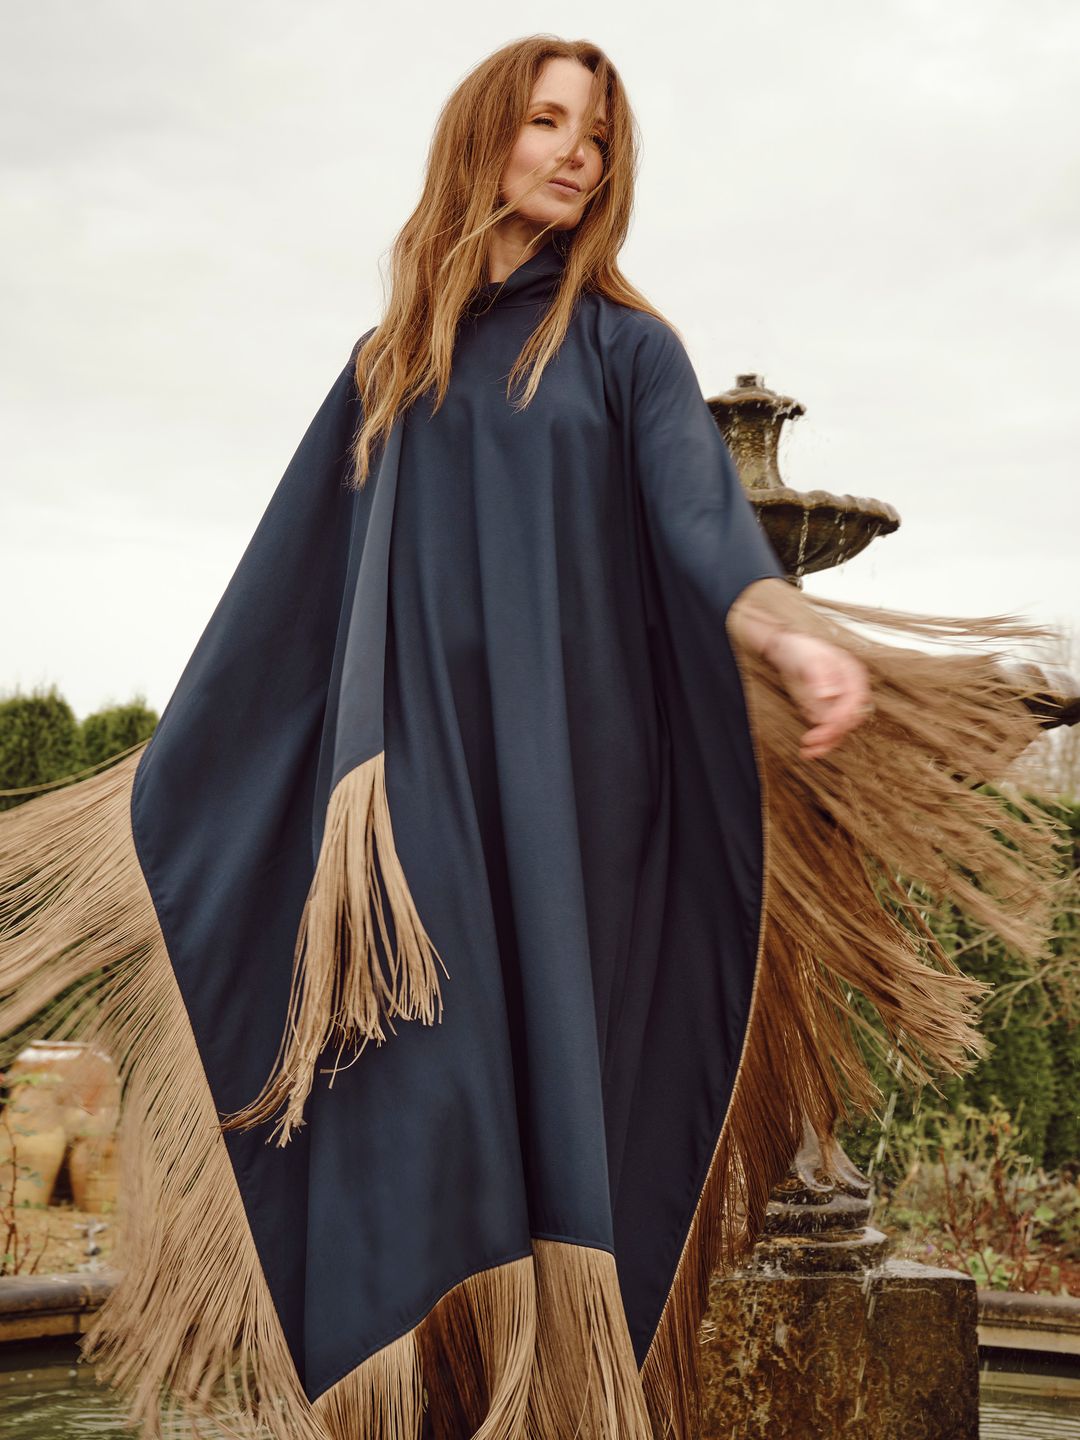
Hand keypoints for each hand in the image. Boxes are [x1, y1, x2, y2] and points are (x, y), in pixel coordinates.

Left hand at [763, 631, 874, 759]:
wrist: (788, 650)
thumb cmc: (800, 649)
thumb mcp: (809, 657)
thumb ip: (820, 674)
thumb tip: (830, 694)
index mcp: (853, 674)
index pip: (857, 699)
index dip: (844, 714)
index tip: (826, 723)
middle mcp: (851, 690)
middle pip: (851, 718)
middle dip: (833, 731)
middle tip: (812, 738)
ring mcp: (840, 703)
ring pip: (841, 729)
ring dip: (827, 743)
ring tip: (808, 751)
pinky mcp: (829, 713)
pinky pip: (830, 732)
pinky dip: (822, 743)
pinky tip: (808, 752)